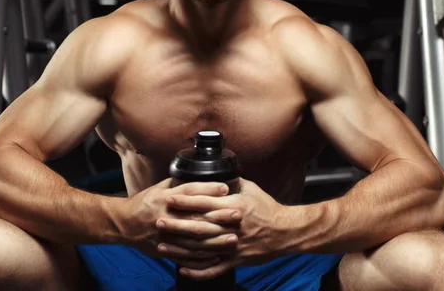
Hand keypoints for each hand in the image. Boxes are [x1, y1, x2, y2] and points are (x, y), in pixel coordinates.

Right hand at [117, 178, 241, 271]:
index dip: (208, 189)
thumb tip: (197, 173)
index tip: (226, 187)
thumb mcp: (159, 188)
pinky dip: (202, 259)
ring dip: (215, 240)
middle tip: (238, 214)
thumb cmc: (144, 203)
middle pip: (196, 216)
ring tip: (233, 238)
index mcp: (164, 198)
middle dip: (219, 216)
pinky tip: (217, 257)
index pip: (189, 191)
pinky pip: (186, 257)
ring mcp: (165, 236)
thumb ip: (178, 184)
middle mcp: (166, 215)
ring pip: (194, 240)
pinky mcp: (165, 250)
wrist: (123, 224)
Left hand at [157, 177, 295, 280]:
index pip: (205, 202)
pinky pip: (213, 268)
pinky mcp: (236, 261)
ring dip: (180, 249)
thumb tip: (216, 173)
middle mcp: (230, 226)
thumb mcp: (250, 188)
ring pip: (201, 249)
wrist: (285, 231)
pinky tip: (182, 269)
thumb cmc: (267, 207)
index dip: (186, 200)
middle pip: (198, 226)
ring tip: (162, 246)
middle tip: (158, 221)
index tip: (170, 198)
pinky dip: (197, 270)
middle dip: (176, 224)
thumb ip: (232, 182)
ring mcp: (232, 245)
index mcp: (233, 205)